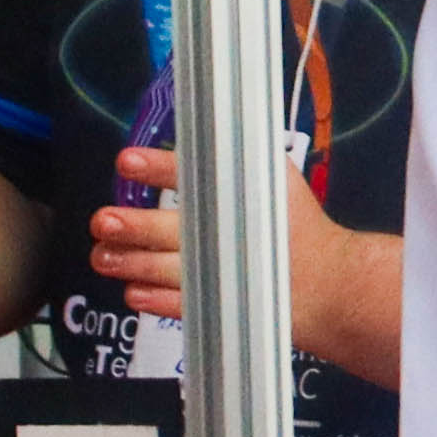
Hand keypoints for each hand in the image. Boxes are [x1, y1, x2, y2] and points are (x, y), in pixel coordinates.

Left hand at [94, 149, 387, 366]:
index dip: (157, 167)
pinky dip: (153, 299)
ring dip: (129, 263)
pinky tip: (132, 292)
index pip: (193, 173)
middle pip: (171, 229)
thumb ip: (236, 158)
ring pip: (165, 269)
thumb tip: (199, 130)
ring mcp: (224, 274)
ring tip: (103, 257)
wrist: (332, 287)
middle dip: (132, 226)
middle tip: (103, 221)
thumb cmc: (297, 228)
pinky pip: (180, 304)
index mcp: (244, 192)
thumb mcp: (275, 179)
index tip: (127, 163)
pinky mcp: (223, 306)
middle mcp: (230, 233)